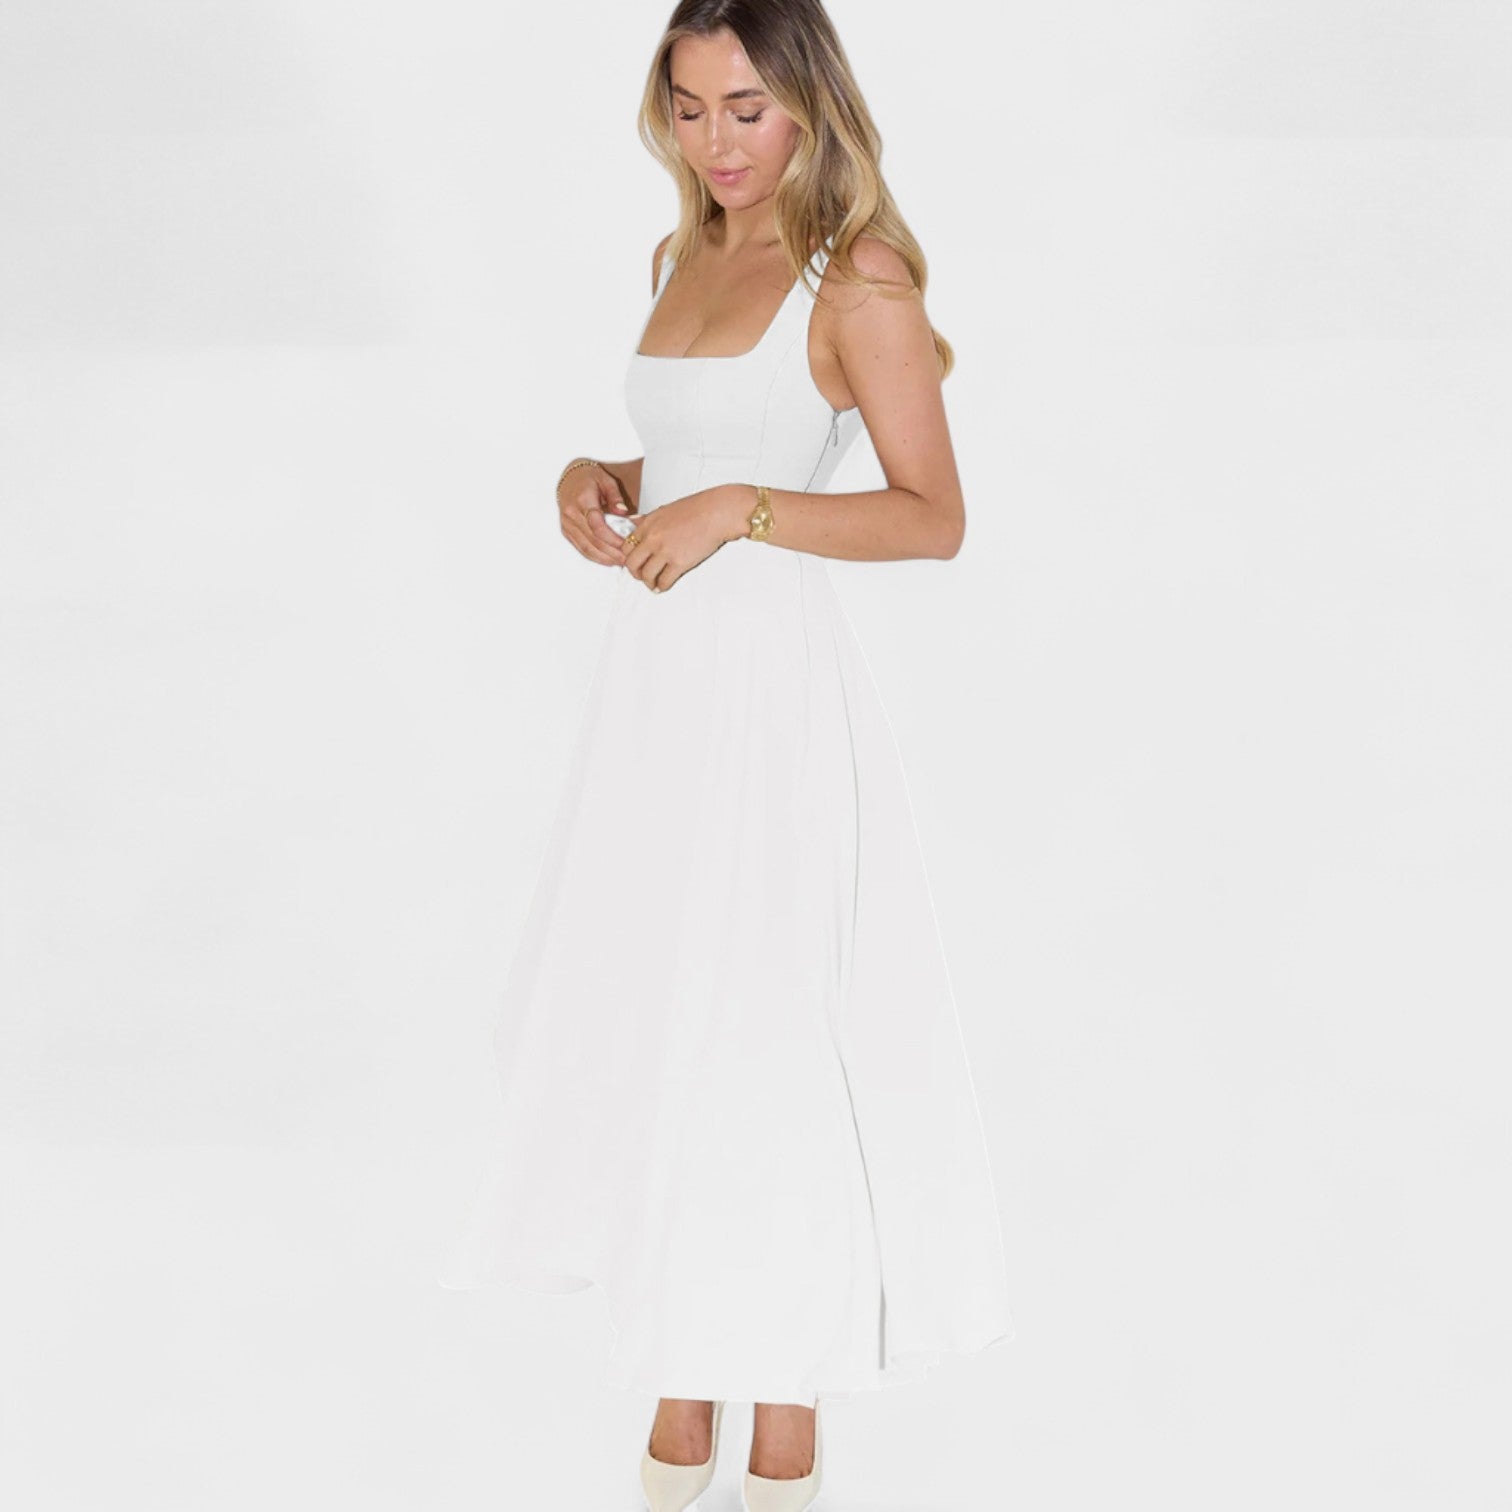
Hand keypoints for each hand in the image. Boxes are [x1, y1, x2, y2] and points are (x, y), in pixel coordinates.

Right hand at [557, 460, 633, 566]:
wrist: (569, 478)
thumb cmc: (589, 478)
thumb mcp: (606, 480)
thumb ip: (616, 497)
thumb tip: (624, 513)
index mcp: (582, 500)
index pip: (596, 525)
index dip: (612, 538)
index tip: (626, 545)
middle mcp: (571, 514)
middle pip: (593, 540)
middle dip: (612, 552)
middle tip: (628, 559)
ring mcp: (567, 524)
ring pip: (586, 547)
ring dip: (604, 558)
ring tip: (620, 562)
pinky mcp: (566, 531)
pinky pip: (580, 548)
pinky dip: (595, 556)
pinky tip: (608, 560)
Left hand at [620, 484, 749, 593]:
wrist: (717, 512)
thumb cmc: (697, 508)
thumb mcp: (665, 509)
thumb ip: (647, 519)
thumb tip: (633, 522)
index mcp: (648, 524)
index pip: (626, 546)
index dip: (629, 557)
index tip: (635, 562)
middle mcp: (653, 538)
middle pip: (632, 563)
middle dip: (635, 573)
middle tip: (641, 576)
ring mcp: (665, 551)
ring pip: (646, 575)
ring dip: (649, 582)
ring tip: (654, 584)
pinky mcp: (679, 562)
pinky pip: (664, 581)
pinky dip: (662, 586)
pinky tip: (664, 586)